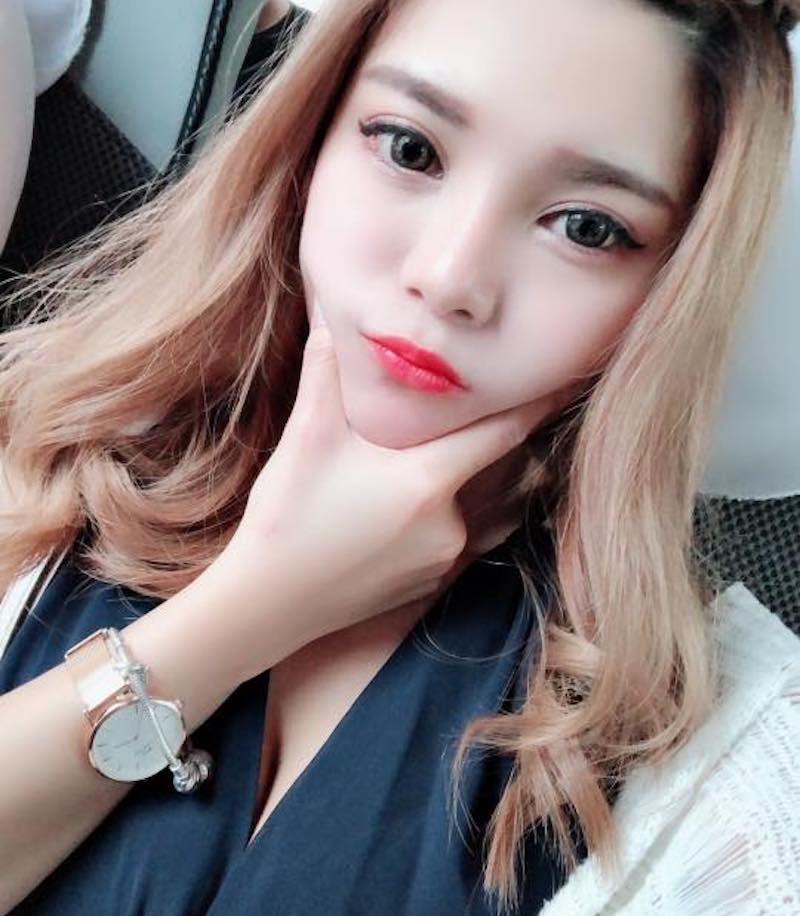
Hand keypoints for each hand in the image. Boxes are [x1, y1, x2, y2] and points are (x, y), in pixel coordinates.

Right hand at [218, 303, 539, 648]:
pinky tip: (398, 504)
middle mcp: (450, 523)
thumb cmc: (285, 516)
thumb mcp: (305, 437)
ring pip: (467, 500)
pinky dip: (439, 512)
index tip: (566, 375)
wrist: (266, 605)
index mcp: (427, 481)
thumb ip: (327, 371)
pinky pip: (452, 534)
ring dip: (456, 476)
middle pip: (486, 464)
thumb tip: (330, 310)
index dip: (537, 400)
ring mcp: (444, 558)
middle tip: (485, 406)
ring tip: (426, 459)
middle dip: (482, 435)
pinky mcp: (431, 583)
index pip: (505, 431)